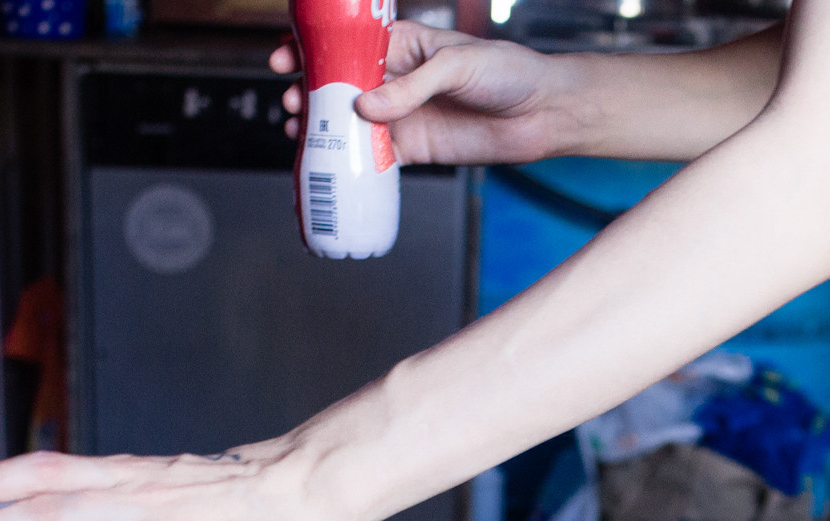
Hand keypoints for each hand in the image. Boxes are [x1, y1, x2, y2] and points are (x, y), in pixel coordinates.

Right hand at [270, 23, 585, 166]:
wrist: (542, 113)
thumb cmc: (508, 73)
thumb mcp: (457, 65)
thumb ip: (411, 87)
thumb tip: (367, 108)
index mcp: (403, 46)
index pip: (347, 45)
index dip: (312, 51)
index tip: (286, 60)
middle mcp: (396, 80)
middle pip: (338, 85)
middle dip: (308, 94)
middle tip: (292, 104)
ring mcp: (402, 116)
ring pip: (349, 123)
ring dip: (322, 129)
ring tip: (301, 134)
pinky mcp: (414, 149)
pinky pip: (373, 158)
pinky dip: (350, 163)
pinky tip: (329, 166)